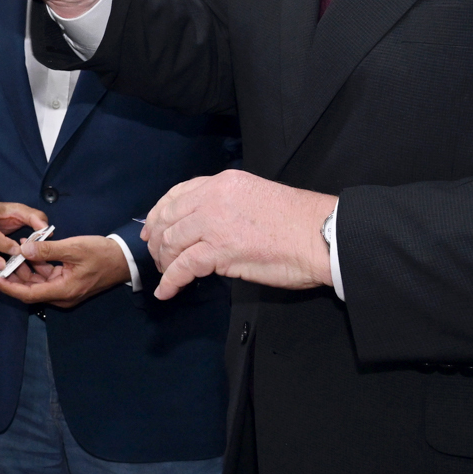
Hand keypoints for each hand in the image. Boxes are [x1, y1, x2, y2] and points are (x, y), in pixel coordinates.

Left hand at [0, 235, 130, 306]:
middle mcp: (61, 296)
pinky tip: (29, 250)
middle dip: (14, 277)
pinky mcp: (67, 283)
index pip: (28, 294)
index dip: (9, 287)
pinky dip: (37, 266)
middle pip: (30, 290)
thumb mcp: (73, 248)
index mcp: (63, 291)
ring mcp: (65, 290)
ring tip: (13, 251)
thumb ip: (48, 250)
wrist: (124, 258)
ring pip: (37, 283)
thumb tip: (23, 250)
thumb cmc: (101, 253)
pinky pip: (47, 277)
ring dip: (25, 269)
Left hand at [142, 170, 335, 300]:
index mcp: (223, 182)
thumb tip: (205, 226)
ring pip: (171, 242)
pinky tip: (166, 291)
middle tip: (156, 257)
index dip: (159, 213)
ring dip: (163, 262)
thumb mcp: (254, 196)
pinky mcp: (220, 250)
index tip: (151, 228)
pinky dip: (170, 282)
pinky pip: (183, 267)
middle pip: (168, 218)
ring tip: (165, 275)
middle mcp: (213, 198)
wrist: (321, 235)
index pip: (177, 194)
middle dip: (157, 240)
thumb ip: (226, 205)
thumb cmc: (296, 221)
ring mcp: (215, 223)